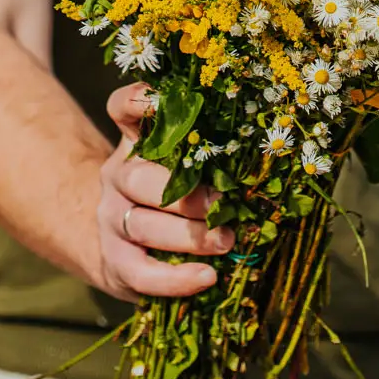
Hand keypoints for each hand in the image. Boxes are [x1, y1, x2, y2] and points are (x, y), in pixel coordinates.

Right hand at [91, 84, 235, 302]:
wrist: (118, 243)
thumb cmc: (168, 197)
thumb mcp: (178, 167)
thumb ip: (207, 159)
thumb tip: (266, 164)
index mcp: (135, 144)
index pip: (123, 110)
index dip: (138, 100)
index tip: (160, 98)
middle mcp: (118, 175)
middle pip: (139, 178)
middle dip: (186, 194)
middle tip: (224, 204)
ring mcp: (112, 219)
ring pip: (143, 225)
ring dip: (190, 236)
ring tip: (226, 241)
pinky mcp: (114, 261)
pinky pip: (141, 273)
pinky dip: (176, 279)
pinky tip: (207, 277)